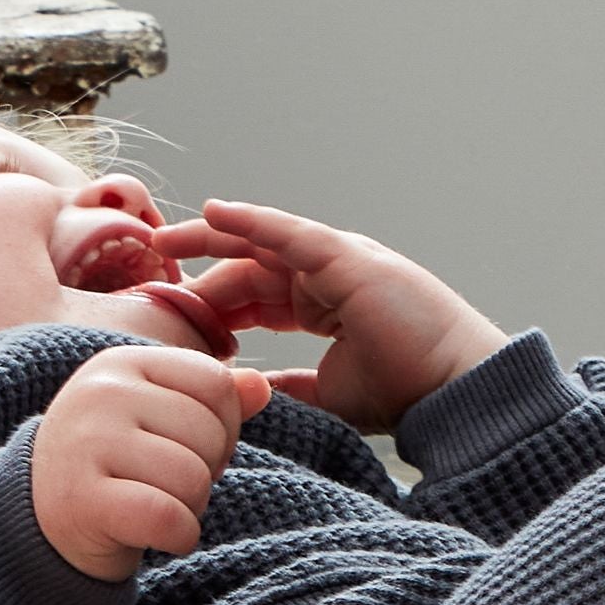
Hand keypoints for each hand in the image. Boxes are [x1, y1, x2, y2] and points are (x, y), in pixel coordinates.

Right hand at [30, 342, 269, 580]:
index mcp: (122, 363)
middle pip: (209, 433)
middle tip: (165, 484)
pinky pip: (169, 519)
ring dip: (190, 508)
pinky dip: (179, 537)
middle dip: (206, 471)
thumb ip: (211, 400)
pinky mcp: (82, 499)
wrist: (37, 521)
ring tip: (155, 505)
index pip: (216, 384)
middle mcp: (100, 393)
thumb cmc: (111, 465)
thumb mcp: (157, 419)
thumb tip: (260, 386)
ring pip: (193, 479)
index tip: (186, 448)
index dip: (223, 427)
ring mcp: (87, 444)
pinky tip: (157, 535)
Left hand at [150, 199, 505, 436]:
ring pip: (262, 242)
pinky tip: (212, 213)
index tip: (172, 315)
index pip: (255, 297)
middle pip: (250, 265)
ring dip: (211, 234)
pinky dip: (250, 221)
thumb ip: (287, 384)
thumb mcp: (326, 392)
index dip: (213, 303)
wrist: (452, 392)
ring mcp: (339, 263)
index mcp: (325, 306)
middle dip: (201, 267)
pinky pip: (289, 233)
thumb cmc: (404, 392)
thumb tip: (245, 390)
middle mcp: (329, 277)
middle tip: (152, 268)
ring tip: (164, 236)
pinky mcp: (347, 258)